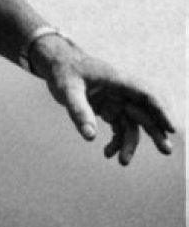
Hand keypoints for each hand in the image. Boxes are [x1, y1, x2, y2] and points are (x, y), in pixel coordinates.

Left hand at [32, 36, 174, 165]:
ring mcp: (115, 101)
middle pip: (144, 112)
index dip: (160, 110)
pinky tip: (107, 152)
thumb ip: (79, 111)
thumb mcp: (67, 89)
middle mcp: (120, 91)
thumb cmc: (63, 70)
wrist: (55, 64)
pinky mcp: (108, 109)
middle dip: (156, 131)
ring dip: (130, 143)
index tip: (171, 128)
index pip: (145, 93)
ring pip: (131, 125)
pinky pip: (118, 129)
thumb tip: (90, 137)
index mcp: (116, 79)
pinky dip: (116, 141)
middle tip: (166, 150)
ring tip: (122, 161)